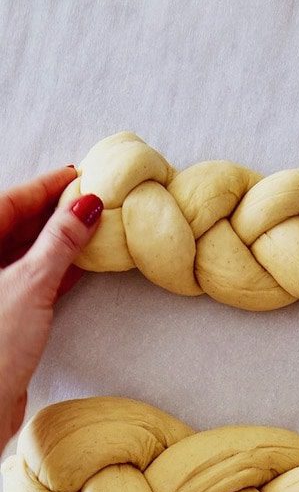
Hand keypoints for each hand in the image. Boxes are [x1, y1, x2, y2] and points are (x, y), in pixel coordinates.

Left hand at [0, 169, 102, 449]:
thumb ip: (59, 243)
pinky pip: (34, 279)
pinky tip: (84, 263)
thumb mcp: (31, 284)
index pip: (10, 202)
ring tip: (95, 228)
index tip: (79, 175)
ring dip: (61, 241)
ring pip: (27, 252)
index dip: (46, 187)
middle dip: (56, 212)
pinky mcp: (5, 316)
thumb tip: (85, 206)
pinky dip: (59, 269)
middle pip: (18, 224)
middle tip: (94, 199)